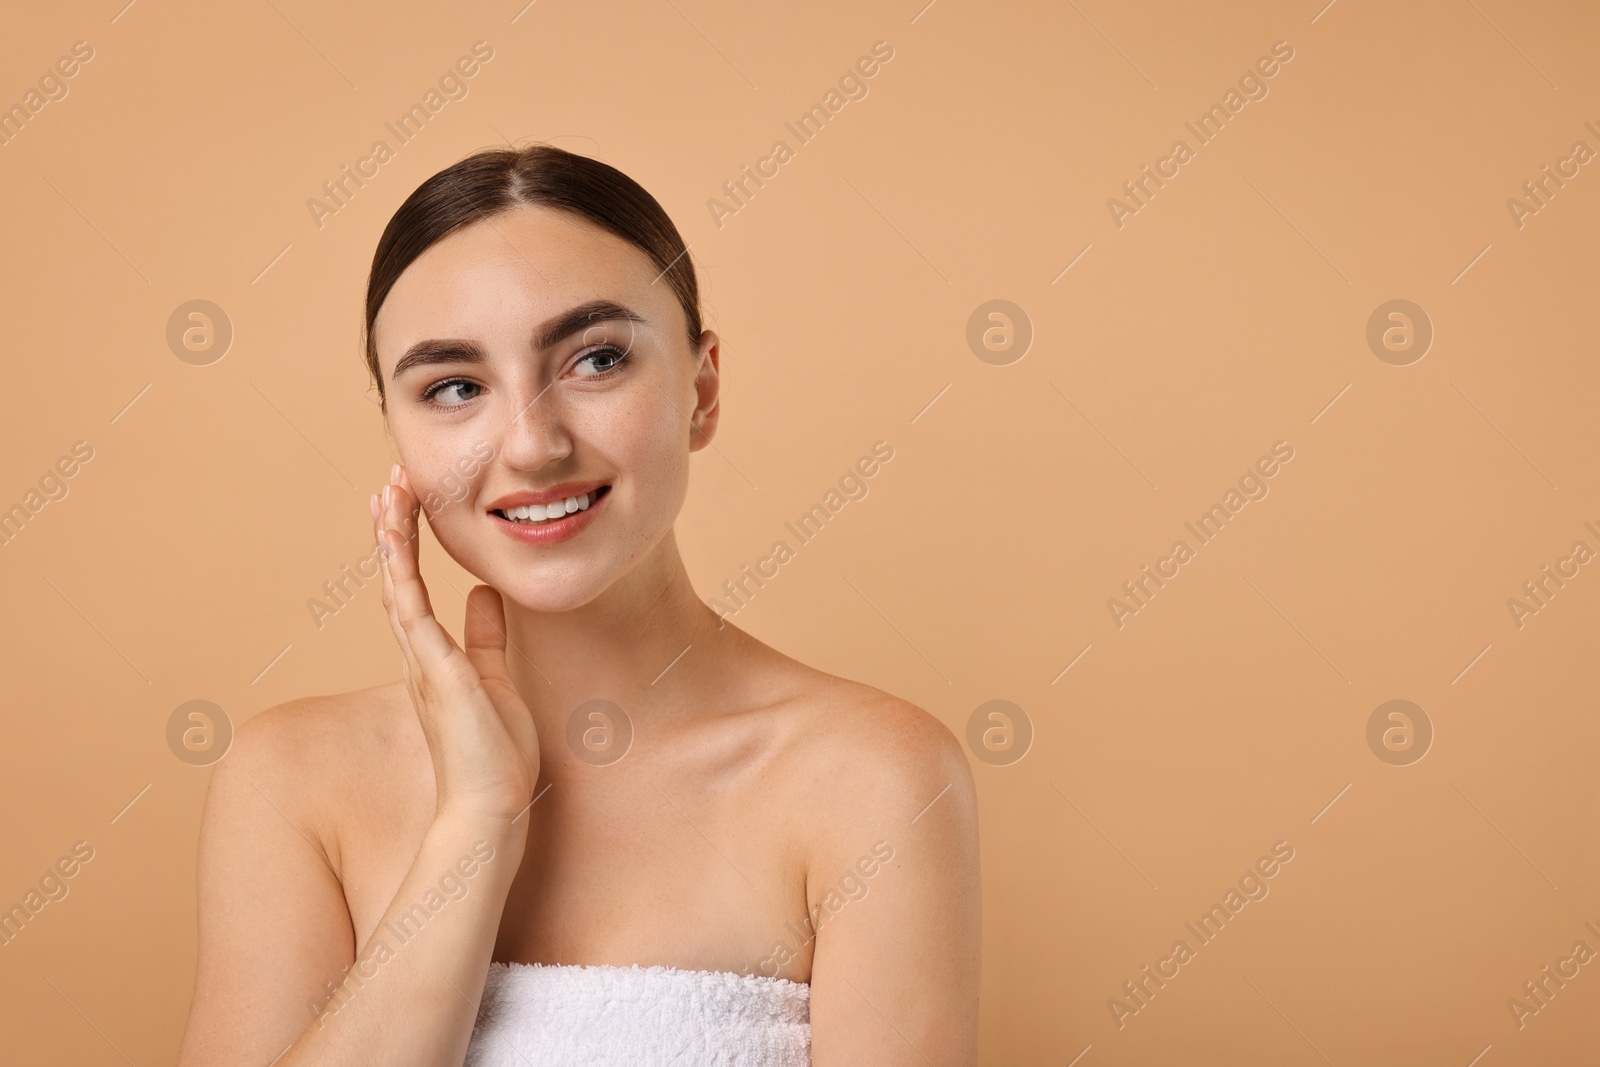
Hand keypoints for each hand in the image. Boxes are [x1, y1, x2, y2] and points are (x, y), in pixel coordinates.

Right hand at [373, 465, 539, 824]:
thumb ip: (485, 635)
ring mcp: (421, 660)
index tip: (407, 501)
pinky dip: (401, 569)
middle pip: (396, 577)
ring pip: (397, 584)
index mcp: (432, 656)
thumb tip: (486, 593)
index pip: (413, 587)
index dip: (408, 543)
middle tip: (391, 480)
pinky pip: (410, 608)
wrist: (490, 806)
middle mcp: (417, 654)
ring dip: (393, 536)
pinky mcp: (434, 668)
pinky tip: (396, 535)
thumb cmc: (494, 754)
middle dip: (394, 527)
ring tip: (388, 490)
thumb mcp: (495, 677)